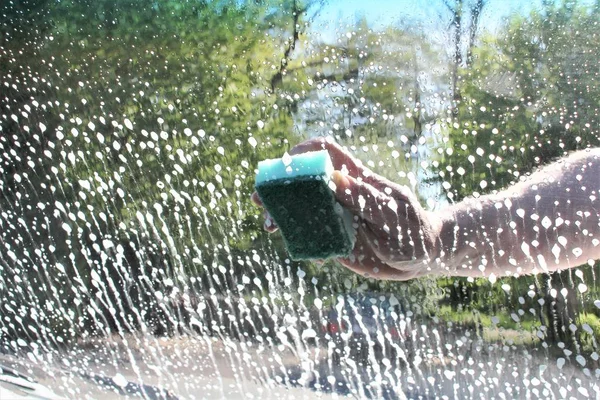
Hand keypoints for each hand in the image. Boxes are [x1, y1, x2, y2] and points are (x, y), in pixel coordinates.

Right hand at [252, 137, 441, 279]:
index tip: (284, 164)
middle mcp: (341, 195)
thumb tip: (335, 179)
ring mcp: (337, 217)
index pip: (326, 153)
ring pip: (302, 209)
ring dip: (283, 215)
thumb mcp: (393, 216)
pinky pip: (312, 237)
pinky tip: (309, 256)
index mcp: (356, 180)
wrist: (422, 257)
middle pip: (304, 180)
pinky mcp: (335, 239)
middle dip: (279, 186)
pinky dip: (303, 243)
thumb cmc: (414, 231)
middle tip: (261, 199)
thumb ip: (366, 199)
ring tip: (271, 227)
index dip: (303, 151)